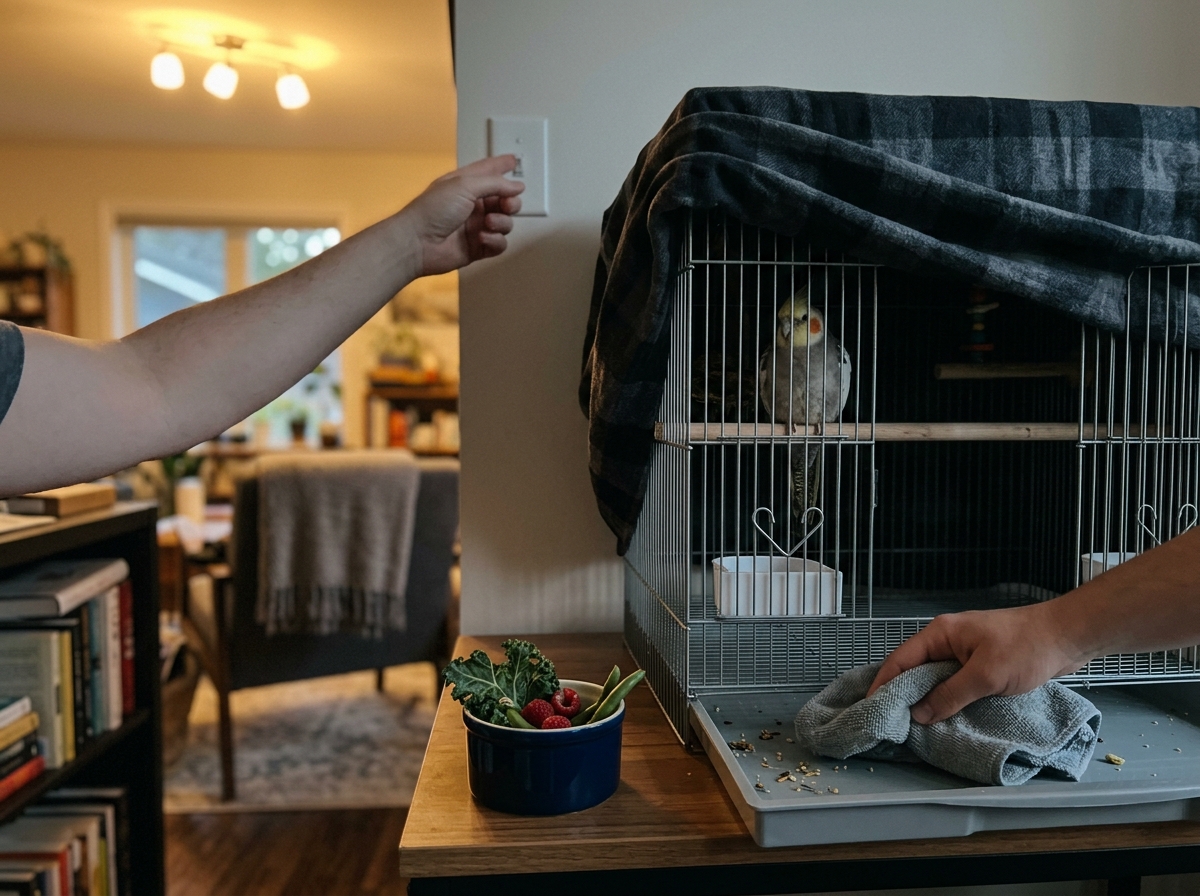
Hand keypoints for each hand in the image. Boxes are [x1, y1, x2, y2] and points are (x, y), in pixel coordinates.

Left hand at [399, 155, 524, 275]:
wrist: (417, 242)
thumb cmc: (433, 210)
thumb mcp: (464, 185)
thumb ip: (494, 183)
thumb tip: (517, 186)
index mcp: (465, 185)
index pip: (488, 172)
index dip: (501, 166)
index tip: (513, 161)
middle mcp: (472, 205)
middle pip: (504, 200)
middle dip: (511, 202)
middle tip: (507, 205)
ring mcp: (475, 227)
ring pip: (505, 223)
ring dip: (502, 222)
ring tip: (488, 223)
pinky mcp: (478, 247)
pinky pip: (499, 244)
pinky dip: (496, 240)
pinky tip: (483, 238)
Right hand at [866, 602, 1088, 723]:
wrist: (1067, 636)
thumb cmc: (1026, 648)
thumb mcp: (985, 676)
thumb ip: (950, 695)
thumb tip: (919, 714)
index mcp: (941, 634)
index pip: (901, 660)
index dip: (884, 684)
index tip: (871, 707)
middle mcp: (947, 641)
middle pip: (915, 670)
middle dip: (903, 695)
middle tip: (890, 722)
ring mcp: (964, 652)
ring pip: (936, 678)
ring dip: (927, 699)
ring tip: (914, 725)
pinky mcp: (981, 664)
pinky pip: (955, 683)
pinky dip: (947, 699)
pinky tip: (945, 716)